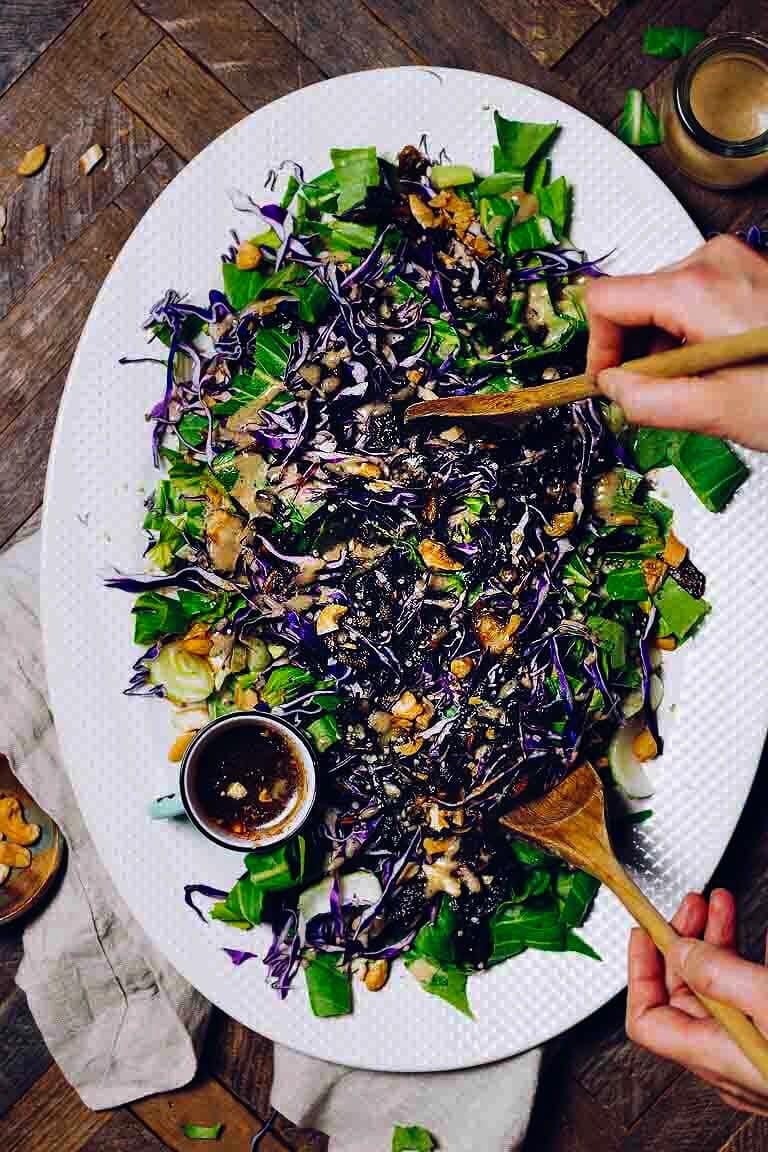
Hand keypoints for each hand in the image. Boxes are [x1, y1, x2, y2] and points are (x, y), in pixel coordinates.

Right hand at [585, 236, 767, 449]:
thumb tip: (612, 389)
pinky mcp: (748, 275)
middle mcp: (712, 262)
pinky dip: (691, 337)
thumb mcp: (717, 411)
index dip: (598, 349)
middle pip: (634, 301)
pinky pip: (695, 301)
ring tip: (701, 385)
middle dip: (636, 353)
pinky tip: (717, 367)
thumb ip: (648, 401)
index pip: (605, 301)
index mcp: (694, 288)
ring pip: (663, 304)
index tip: (609, 384)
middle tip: (659, 395)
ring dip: (666, 349)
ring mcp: (733, 264)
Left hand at [627, 888, 767, 1114]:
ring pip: (721, 991)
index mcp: (717, 1057)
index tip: (645, 931)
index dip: (641, 971)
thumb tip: (680, 951)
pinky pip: (755, 998)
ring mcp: (759, 1051)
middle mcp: (733, 1060)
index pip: (647, 1021)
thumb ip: (721, 975)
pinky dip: (752, 961)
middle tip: (696, 903)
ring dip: (718, 941)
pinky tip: (762, 938)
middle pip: (684, 995)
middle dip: (685, 940)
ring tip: (724, 904)